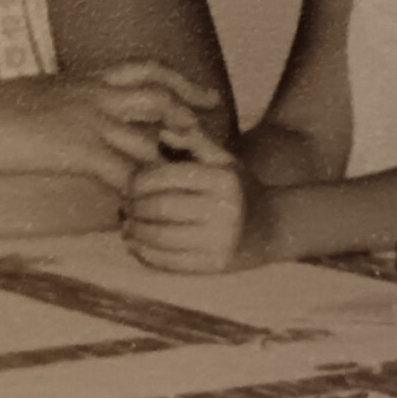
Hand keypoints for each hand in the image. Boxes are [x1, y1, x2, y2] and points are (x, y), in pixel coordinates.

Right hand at [0, 62, 223, 189]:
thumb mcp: (31, 98)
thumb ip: (56, 104)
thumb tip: (60, 113)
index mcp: (84, 79)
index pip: (144, 69)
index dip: (177, 79)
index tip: (201, 91)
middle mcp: (94, 95)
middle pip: (161, 96)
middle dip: (193, 111)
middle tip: (218, 127)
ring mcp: (89, 122)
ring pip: (151, 136)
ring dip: (176, 157)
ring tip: (198, 176)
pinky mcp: (79, 151)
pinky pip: (125, 173)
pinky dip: (142, 192)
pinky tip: (152, 209)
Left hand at [122, 135, 270, 272]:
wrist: (272, 228)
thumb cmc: (239, 189)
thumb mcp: (224, 160)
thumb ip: (194, 141)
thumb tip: (162, 132)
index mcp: (222, 178)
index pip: (165, 177)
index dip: (138, 181)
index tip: (128, 185)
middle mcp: (223, 208)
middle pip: (159, 208)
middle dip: (133, 208)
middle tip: (123, 207)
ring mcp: (219, 240)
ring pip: (160, 236)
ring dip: (134, 232)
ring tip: (126, 226)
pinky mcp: (213, 265)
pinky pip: (168, 261)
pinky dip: (145, 254)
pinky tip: (136, 246)